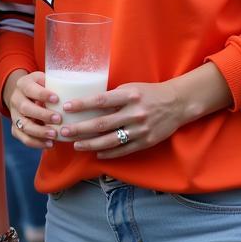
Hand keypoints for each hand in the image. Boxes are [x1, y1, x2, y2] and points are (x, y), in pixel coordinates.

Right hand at [4, 69, 58, 148]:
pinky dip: (36, 143)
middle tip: (58, 118)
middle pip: (25, 108)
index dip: (42, 94)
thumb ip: (54, 82)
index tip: (57, 99)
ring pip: (23, 125)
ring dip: (39, 132)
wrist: (24, 95)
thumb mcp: (44, 79)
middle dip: (42, 114)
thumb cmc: (41, 87)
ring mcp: (14, 115)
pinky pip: (24, 138)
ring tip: (54, 135)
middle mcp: (16, 99)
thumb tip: (73, 87)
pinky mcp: (16, 128)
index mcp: (23, 84)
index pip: (30, 89)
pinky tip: (50, 144)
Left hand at [55, 80, 188, 156]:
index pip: (101, 100)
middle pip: (102, 123)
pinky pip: (124, 150)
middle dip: (81, 129)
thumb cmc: (148, 93)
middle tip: (64, 132)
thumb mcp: (130, 88)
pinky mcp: (146, 142)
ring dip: (91, 144)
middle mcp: (134, 113)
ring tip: (76, 145)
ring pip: (111, 140)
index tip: (66, 107)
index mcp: (129, 96)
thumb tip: (88, 104)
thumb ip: (113, 97)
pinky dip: (109, 153)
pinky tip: (97, 154)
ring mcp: (140, 130)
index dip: (82, 105)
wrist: (176, 104)